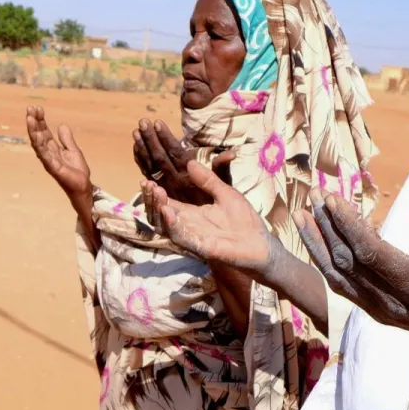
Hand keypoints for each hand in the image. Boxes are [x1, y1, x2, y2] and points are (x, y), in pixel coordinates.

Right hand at [26, 106, 91, 198]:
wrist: (82, 186)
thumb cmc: (77, 170)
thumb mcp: (72, 150)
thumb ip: (66, 139)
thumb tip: (61, 125)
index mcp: (52, 148)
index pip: (44, 131)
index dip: (40, 120)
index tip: (37, 108)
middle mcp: (47, 152)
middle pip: (38, 134)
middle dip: (34, 122)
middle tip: (30, 108)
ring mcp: (48, 159)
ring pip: (38, 143)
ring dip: (33, 131)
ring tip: (29, 118)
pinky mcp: (52, 167)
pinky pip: (44, 154)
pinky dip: (39, 145)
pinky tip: (36, 135)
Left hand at [133, 119, 230, 205]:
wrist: (211, 225)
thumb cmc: (219, 201)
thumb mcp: (225, 184)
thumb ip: (222, 167)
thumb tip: (230, 154)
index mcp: (188, 177)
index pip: (174, 154)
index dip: (165, 138)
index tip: (157, 122)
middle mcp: (174, 182)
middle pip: (158, 158)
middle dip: (150, 140)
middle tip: (141, 122)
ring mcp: (166, 187)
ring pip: (150, 166)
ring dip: (142, 148)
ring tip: (135, 132)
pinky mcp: (161, 191)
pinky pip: (148, 174)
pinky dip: (141, 160)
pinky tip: (136, 148)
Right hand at [142, 161, 274, 269]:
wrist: (261, 243)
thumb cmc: (245, 220)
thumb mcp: (225, 193)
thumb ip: (208, 180)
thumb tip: (190, 162)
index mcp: (193, 213)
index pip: (168, 202)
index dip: (156, 193)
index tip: (146, 180)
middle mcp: (189, 225)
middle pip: (162, 214)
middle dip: (152, 200)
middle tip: (147, 185)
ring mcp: (194, 236)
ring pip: (167, 225)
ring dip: (158, 210)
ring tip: (156, 194)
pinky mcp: (202, 247)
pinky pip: (182, 237)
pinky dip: (173, 225)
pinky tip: (168, 211)